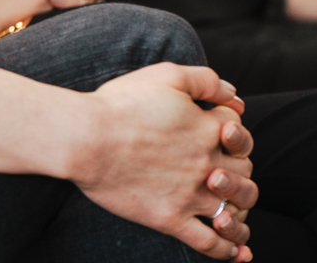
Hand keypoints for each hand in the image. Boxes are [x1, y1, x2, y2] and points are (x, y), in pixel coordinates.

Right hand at [0, 56, 255, 259]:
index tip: (227, 137)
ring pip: (230, 207)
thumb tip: (222, 83)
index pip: (237, 130)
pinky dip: (225, 249)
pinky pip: (205, 240)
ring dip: (240, 212)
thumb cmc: (105, 98)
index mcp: (196, 122)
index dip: (236, 135)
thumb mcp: (152, 71)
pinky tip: (236, 255)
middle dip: (243, 177)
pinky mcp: (166, 217)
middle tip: (234, 178)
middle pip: (241, 172)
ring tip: (241, 217)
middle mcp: (199, 158)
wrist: (73, 134)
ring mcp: (184, 190)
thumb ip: (188, 72)